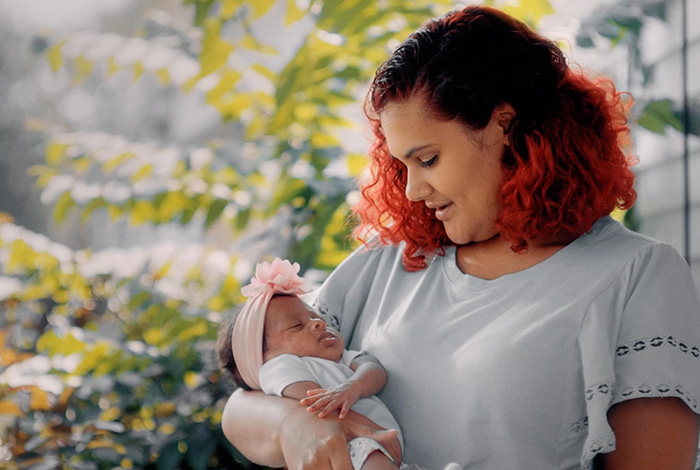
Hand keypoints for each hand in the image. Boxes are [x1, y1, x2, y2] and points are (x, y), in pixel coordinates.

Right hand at [280, 406, 401, 469]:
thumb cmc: (324, 422)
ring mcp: (306, 465)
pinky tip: (328, 467)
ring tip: (337, 465)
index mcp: (334, 444)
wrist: (291, 422)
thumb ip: (372, 433)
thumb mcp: (348, 424)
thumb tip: (395, 434)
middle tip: (349, 466)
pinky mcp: (296, 469)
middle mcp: (318, 456)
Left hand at [300, 384, 360, 418]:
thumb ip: (318, 392)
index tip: (301, 402)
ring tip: (320, 415)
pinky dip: (344, 411)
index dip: (309, 399)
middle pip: (323, 401)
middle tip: (308, 410)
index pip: (317, 397)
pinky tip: (341, 417)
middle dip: (316, 405)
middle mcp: (333, 395)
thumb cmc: (341, 389)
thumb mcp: (329, 390)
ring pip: (333, 404)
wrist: (355, 385)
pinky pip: (346, 407)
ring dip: (327, 409)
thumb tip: (307, 392)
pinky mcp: (349, 401)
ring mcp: (341, 398)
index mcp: (328, 394)